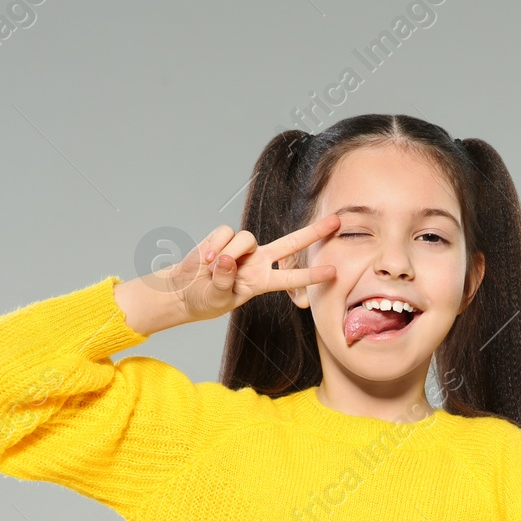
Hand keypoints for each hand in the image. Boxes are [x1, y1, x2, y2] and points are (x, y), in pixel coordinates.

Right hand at [152, 216, 340, 325]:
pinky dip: (214, 245)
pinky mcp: (225, 237)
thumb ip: (224, 281)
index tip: (333, 272)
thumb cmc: (204, 299)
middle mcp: (258, 262)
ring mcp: (243, 249)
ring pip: (247, 238)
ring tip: (213, 268)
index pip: (291, 278)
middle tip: (336, 221)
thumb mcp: (216, 298)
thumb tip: (228, 260)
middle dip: (313, 232)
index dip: (311, 275)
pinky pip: (225, 233)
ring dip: (229, 253)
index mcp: (261, 282)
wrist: (183, 290)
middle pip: (291, 243)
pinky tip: (205, 259)